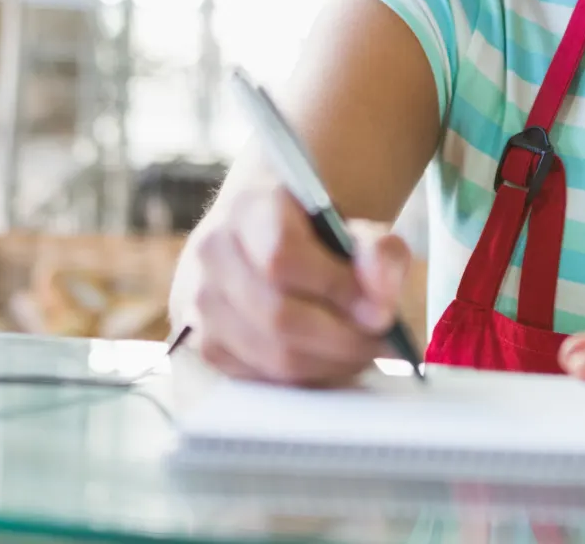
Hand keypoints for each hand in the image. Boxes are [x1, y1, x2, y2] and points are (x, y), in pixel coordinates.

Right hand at [175, 186, 410, 385]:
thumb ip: (377, 252)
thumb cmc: (316, 228)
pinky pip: (262, 378)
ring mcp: (200, 302)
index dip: (336, 288)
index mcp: (248, 205)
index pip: (282, 255)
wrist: (271, 231)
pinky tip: (332, 359)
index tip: (383, 308)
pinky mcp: (206, 344)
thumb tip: (381, 299)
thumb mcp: (355, 223)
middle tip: (384, 339)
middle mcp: (212, 253)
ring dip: (330, 362)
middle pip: (278, 315)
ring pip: (271, 355)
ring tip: (364, 349)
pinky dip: (307, 376)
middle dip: (343, 336)